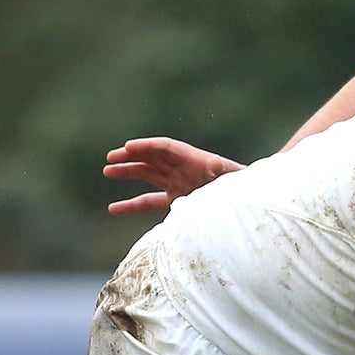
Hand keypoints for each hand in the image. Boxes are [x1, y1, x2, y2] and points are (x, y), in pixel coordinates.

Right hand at [101, 137, 243, 214]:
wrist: (246, 204)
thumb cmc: (242, 187)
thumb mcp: (233, 177)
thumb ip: (222, 170)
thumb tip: (213, 163)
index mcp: (194, 159)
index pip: (166, 147)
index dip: (147, 146)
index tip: (129, 146)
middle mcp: (182, 169)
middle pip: (152, 158)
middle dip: (132, 156)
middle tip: (111, 157)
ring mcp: (177, 184)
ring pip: (147, 175)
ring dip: (127, 172)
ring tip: (107, 171)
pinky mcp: (176, 201)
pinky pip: (149, 202)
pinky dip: (131, 204)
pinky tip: (113, 208)